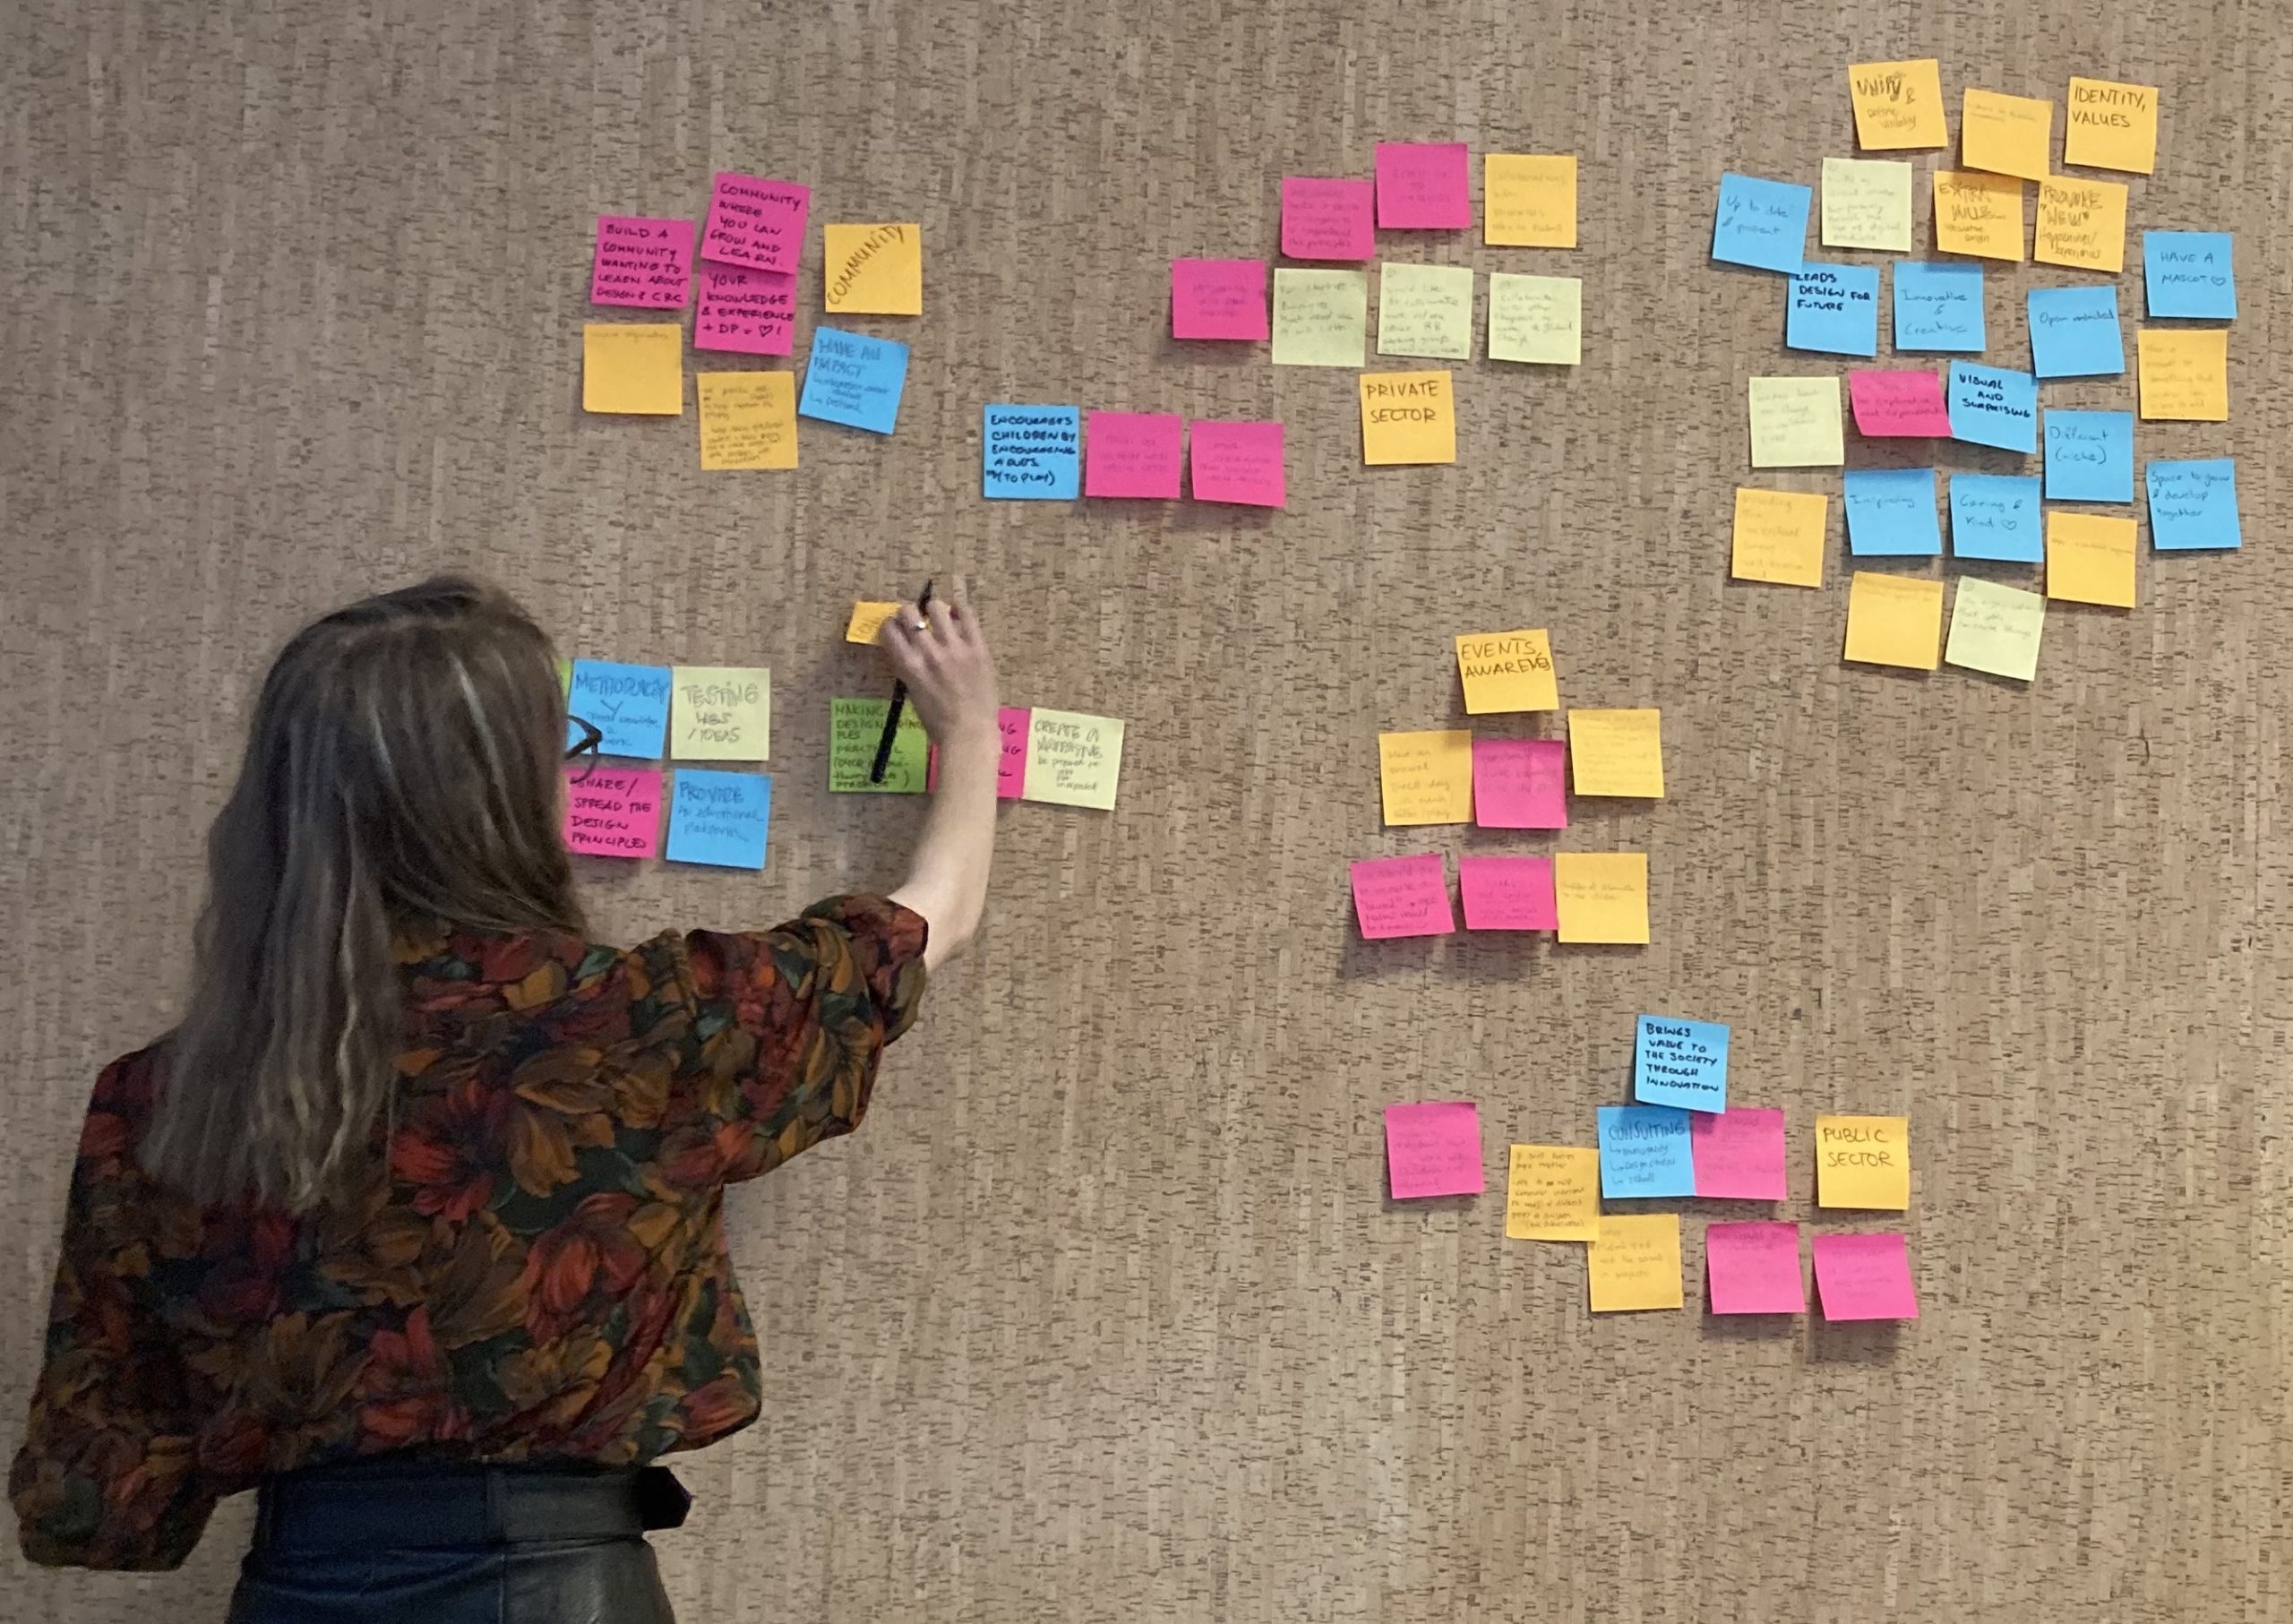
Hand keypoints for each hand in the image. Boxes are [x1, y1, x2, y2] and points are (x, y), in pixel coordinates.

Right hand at [878, 597, 997, 744]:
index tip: (895, 628)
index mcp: (909, 666)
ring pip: (937, 607)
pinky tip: (957, 613)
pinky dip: (959, 609)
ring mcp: (954, 648)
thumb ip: (909, 668)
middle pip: (909, 613)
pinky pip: (967, 615)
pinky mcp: (977, 647)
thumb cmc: (937, 722)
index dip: (890, 625)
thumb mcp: (913, 693)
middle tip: (916, 621)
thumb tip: (908, 648)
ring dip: (933, 609)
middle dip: (908, 614)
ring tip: (938, 616)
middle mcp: (928, 652)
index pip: (889, 630)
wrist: (969, 734)